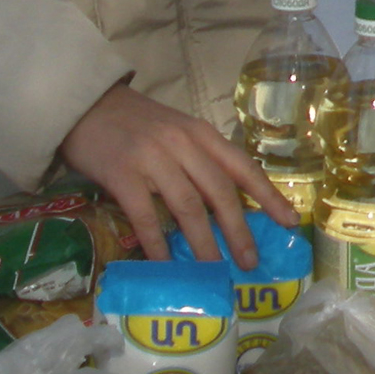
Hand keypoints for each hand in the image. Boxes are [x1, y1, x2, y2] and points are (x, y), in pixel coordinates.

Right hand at [58, 80, 297, 265]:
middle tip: (249, 262)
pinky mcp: (122, 174)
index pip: (243, 167)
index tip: (290, 222)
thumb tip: (226, 205)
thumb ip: (200, 158)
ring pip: (187, 208)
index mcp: (201, 134)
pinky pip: (145, 216)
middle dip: (239, 230)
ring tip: (214, 270)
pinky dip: (158, 243)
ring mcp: (152, 159)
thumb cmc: (135, 122)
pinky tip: (166, 264)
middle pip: (220, 192)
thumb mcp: (177, 130)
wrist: (85, 103)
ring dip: (204, 243)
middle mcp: (182, 145)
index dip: (268, 197)